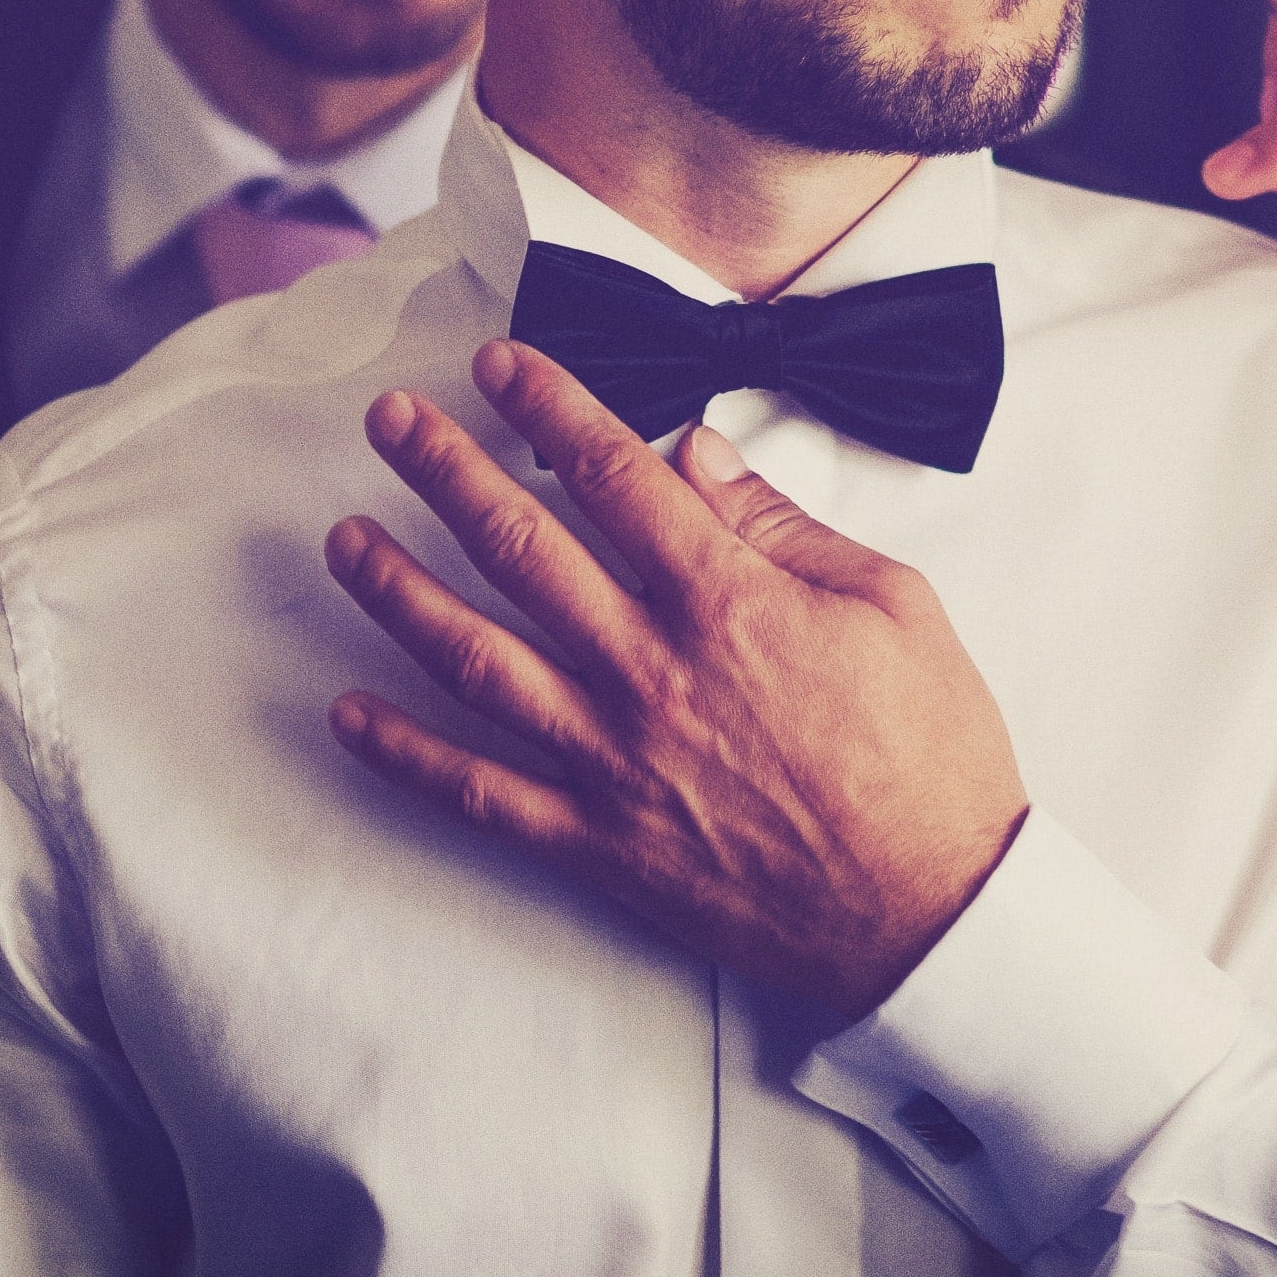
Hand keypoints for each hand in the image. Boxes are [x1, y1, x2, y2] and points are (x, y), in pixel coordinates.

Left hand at [322, 337, 1029, 1018]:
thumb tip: (697, 454)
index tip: (499, 365)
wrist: (930, 912)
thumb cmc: (929, 753)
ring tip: (345, 539)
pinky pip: (481, 794)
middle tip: (390, 420)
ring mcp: (615, 760)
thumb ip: (782, 524)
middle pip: (520, 548)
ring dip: (399, 592)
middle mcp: (651, 671)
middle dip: (444, 471)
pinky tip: (349, 714)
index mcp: (726, 602)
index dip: (548, 406)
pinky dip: (407, 755)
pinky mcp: (601, 843)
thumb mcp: (893, 603)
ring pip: (475, 659)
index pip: (612, 475)